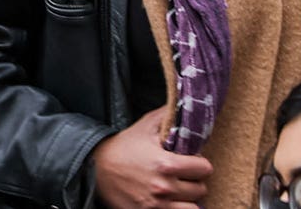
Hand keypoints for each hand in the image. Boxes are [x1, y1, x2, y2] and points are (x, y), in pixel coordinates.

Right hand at [92, 106, 212, 207]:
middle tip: (185, 175)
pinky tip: (172, 201)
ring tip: (180, 190)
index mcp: (167, 164)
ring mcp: (156, 205)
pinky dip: (177, 208)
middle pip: (200, 189)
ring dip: (188, 198)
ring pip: (192, 207)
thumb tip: (188, 102)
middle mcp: (164, 187)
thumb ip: (170, 114)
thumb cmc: (125, 146)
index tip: (193, 162)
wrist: (96, 169)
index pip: (205, 169)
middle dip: (195, 181)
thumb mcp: (147, 125)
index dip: (201, 164)